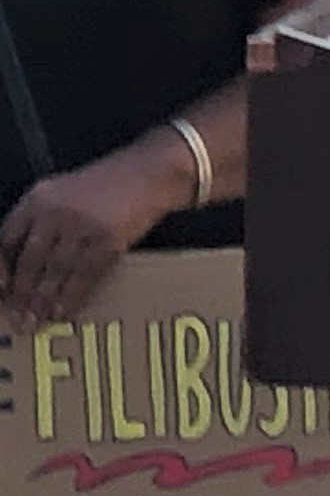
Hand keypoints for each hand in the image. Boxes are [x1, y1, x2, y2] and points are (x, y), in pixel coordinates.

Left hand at [0, 140, 186, 321]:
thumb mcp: (62, 192)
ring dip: (44, 300)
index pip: (7, 239)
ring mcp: (81, 226)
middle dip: (22, 293)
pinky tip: (65, 310)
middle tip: (18, 318)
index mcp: (37, 199)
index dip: (2, 269)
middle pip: (30, 260)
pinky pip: (85, 274)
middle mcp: (54, 212)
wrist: (149, 174)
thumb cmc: (107, 184)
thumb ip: (41, 218)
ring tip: (37, 321)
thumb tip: (24, 258)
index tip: (0, 291)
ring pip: (55, 271)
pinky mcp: (108, 239)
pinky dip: (73, 295)